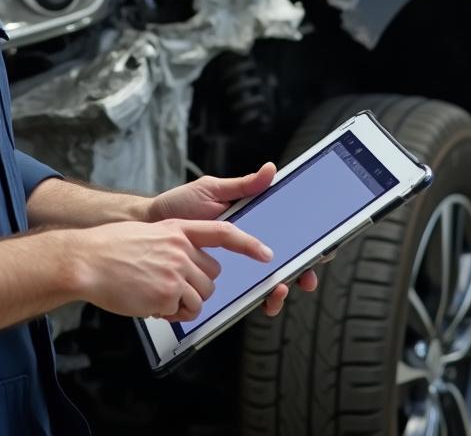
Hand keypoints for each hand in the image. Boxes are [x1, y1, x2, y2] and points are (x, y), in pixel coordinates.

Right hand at [73, 218, 274, 323]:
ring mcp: (176, 271)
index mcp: (178, 229)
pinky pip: (184, 312)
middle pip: (212, 275)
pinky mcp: (168, 293)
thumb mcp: (149, 234)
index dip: (248, 244)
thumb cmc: (111, 248)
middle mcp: (181, 248)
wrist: (87, 260)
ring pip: (202, 296)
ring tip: (155, 294)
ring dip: (183, 302)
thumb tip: (190, 264)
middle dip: (196, 285)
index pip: (223, 232)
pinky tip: (150, 303)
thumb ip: (174, 244)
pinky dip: (171, 313)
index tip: (266, 254)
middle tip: (168, 286)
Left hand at [147, 161, 317, 316]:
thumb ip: (243, 185)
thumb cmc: (180, 205)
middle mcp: (247, 245)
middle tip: (304, 278)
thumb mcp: (212, 190)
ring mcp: (235, 265)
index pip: (287, 233)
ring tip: (279, 290)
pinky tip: (259, 300)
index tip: (320, 250)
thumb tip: (271, 170)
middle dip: (301, 273)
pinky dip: (256, 300)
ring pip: (268, 283)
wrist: (149, 225)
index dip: (307, 244)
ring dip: (280, 290)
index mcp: (251, 221)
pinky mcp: (220, 281)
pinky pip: (243, 294)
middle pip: (284, 262)